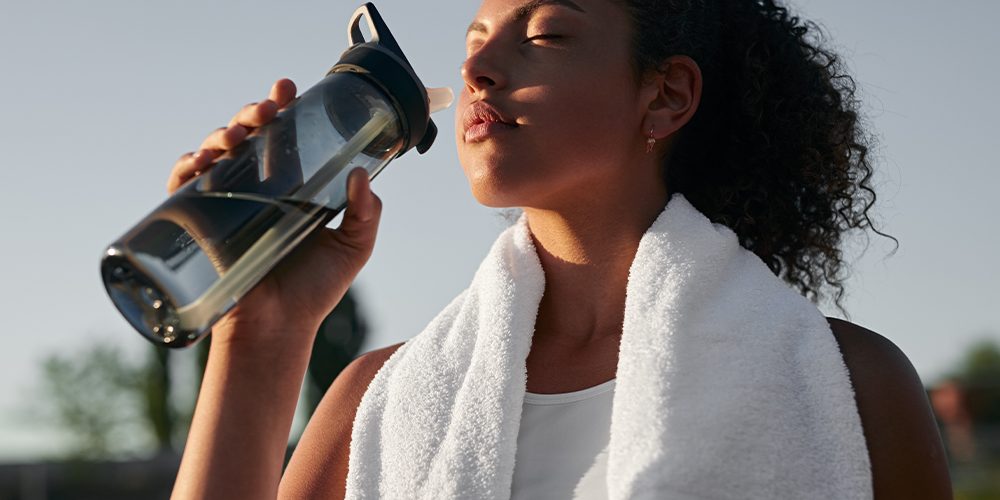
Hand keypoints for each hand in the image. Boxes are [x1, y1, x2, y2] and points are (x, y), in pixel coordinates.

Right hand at [166, 79, 382, 349]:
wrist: (279, 331)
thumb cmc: (314, 291)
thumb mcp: (354, 247)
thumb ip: (366, 212)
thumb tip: (362, 173)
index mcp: (291, 187)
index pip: (283, 137)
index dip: (281, 108)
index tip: (288, 88)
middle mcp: (256, 189)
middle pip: (247, 136)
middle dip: (253, 112)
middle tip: (268, 109)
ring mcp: (226, 204)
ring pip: (215, 153)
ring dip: (222, 133)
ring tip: (240, 133)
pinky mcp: (200, 224)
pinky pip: (183, 186)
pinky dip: (187, 167)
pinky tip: (201, 160)